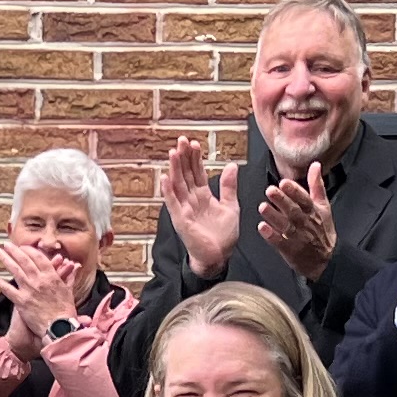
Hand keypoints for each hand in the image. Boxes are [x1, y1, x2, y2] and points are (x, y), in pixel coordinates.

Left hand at [0, 237, 81, 334]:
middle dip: (14, 251)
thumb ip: (69, 277)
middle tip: (6, 245)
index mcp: (51, 276)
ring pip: (16, 271)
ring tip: (0, 253)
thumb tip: (74, 266)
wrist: (60, 327)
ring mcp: (29, 290)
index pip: (38, 257)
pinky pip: (9, 290)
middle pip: (24, 261)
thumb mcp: (69, 291)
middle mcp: (39, 281)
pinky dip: (1, 284)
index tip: (22, 247)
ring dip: (6, 260)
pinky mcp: (21, 302)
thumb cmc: (65, 311)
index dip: (29, 250)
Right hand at [161, 137, 238, 278]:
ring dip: (175, 168)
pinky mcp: (181, 220)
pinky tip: (165, 178)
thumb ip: (229, 187)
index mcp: (203, 196)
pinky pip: (173, 204)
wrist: (219, 257)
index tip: (195, 143)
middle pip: (186, 174)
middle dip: (184, 157)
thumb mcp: (230, 206)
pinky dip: (169, 191)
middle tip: (182, 140)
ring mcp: (184, 209)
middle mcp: (192, 200)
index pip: (197, 173)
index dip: (196, 158)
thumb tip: (232, 165)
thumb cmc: (223, 236)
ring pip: (178, 185)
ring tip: (173, 152)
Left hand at [257, 164, 336, 282]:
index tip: (284, 183)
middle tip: (270, 190)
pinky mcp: (290, 250)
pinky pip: (280, 242)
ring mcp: (298, 237)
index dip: (294, 191)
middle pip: (293, 210)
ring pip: (285, 225)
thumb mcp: (324, 206)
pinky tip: (262, 228)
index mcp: (313, 211)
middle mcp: (305, 222)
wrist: (326, 259)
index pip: (304, 199)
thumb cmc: (322, 230)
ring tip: (262, 206)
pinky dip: (271, 235)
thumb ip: (316, 185)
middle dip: (282, 200)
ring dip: (274, 216)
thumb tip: (315, 165)